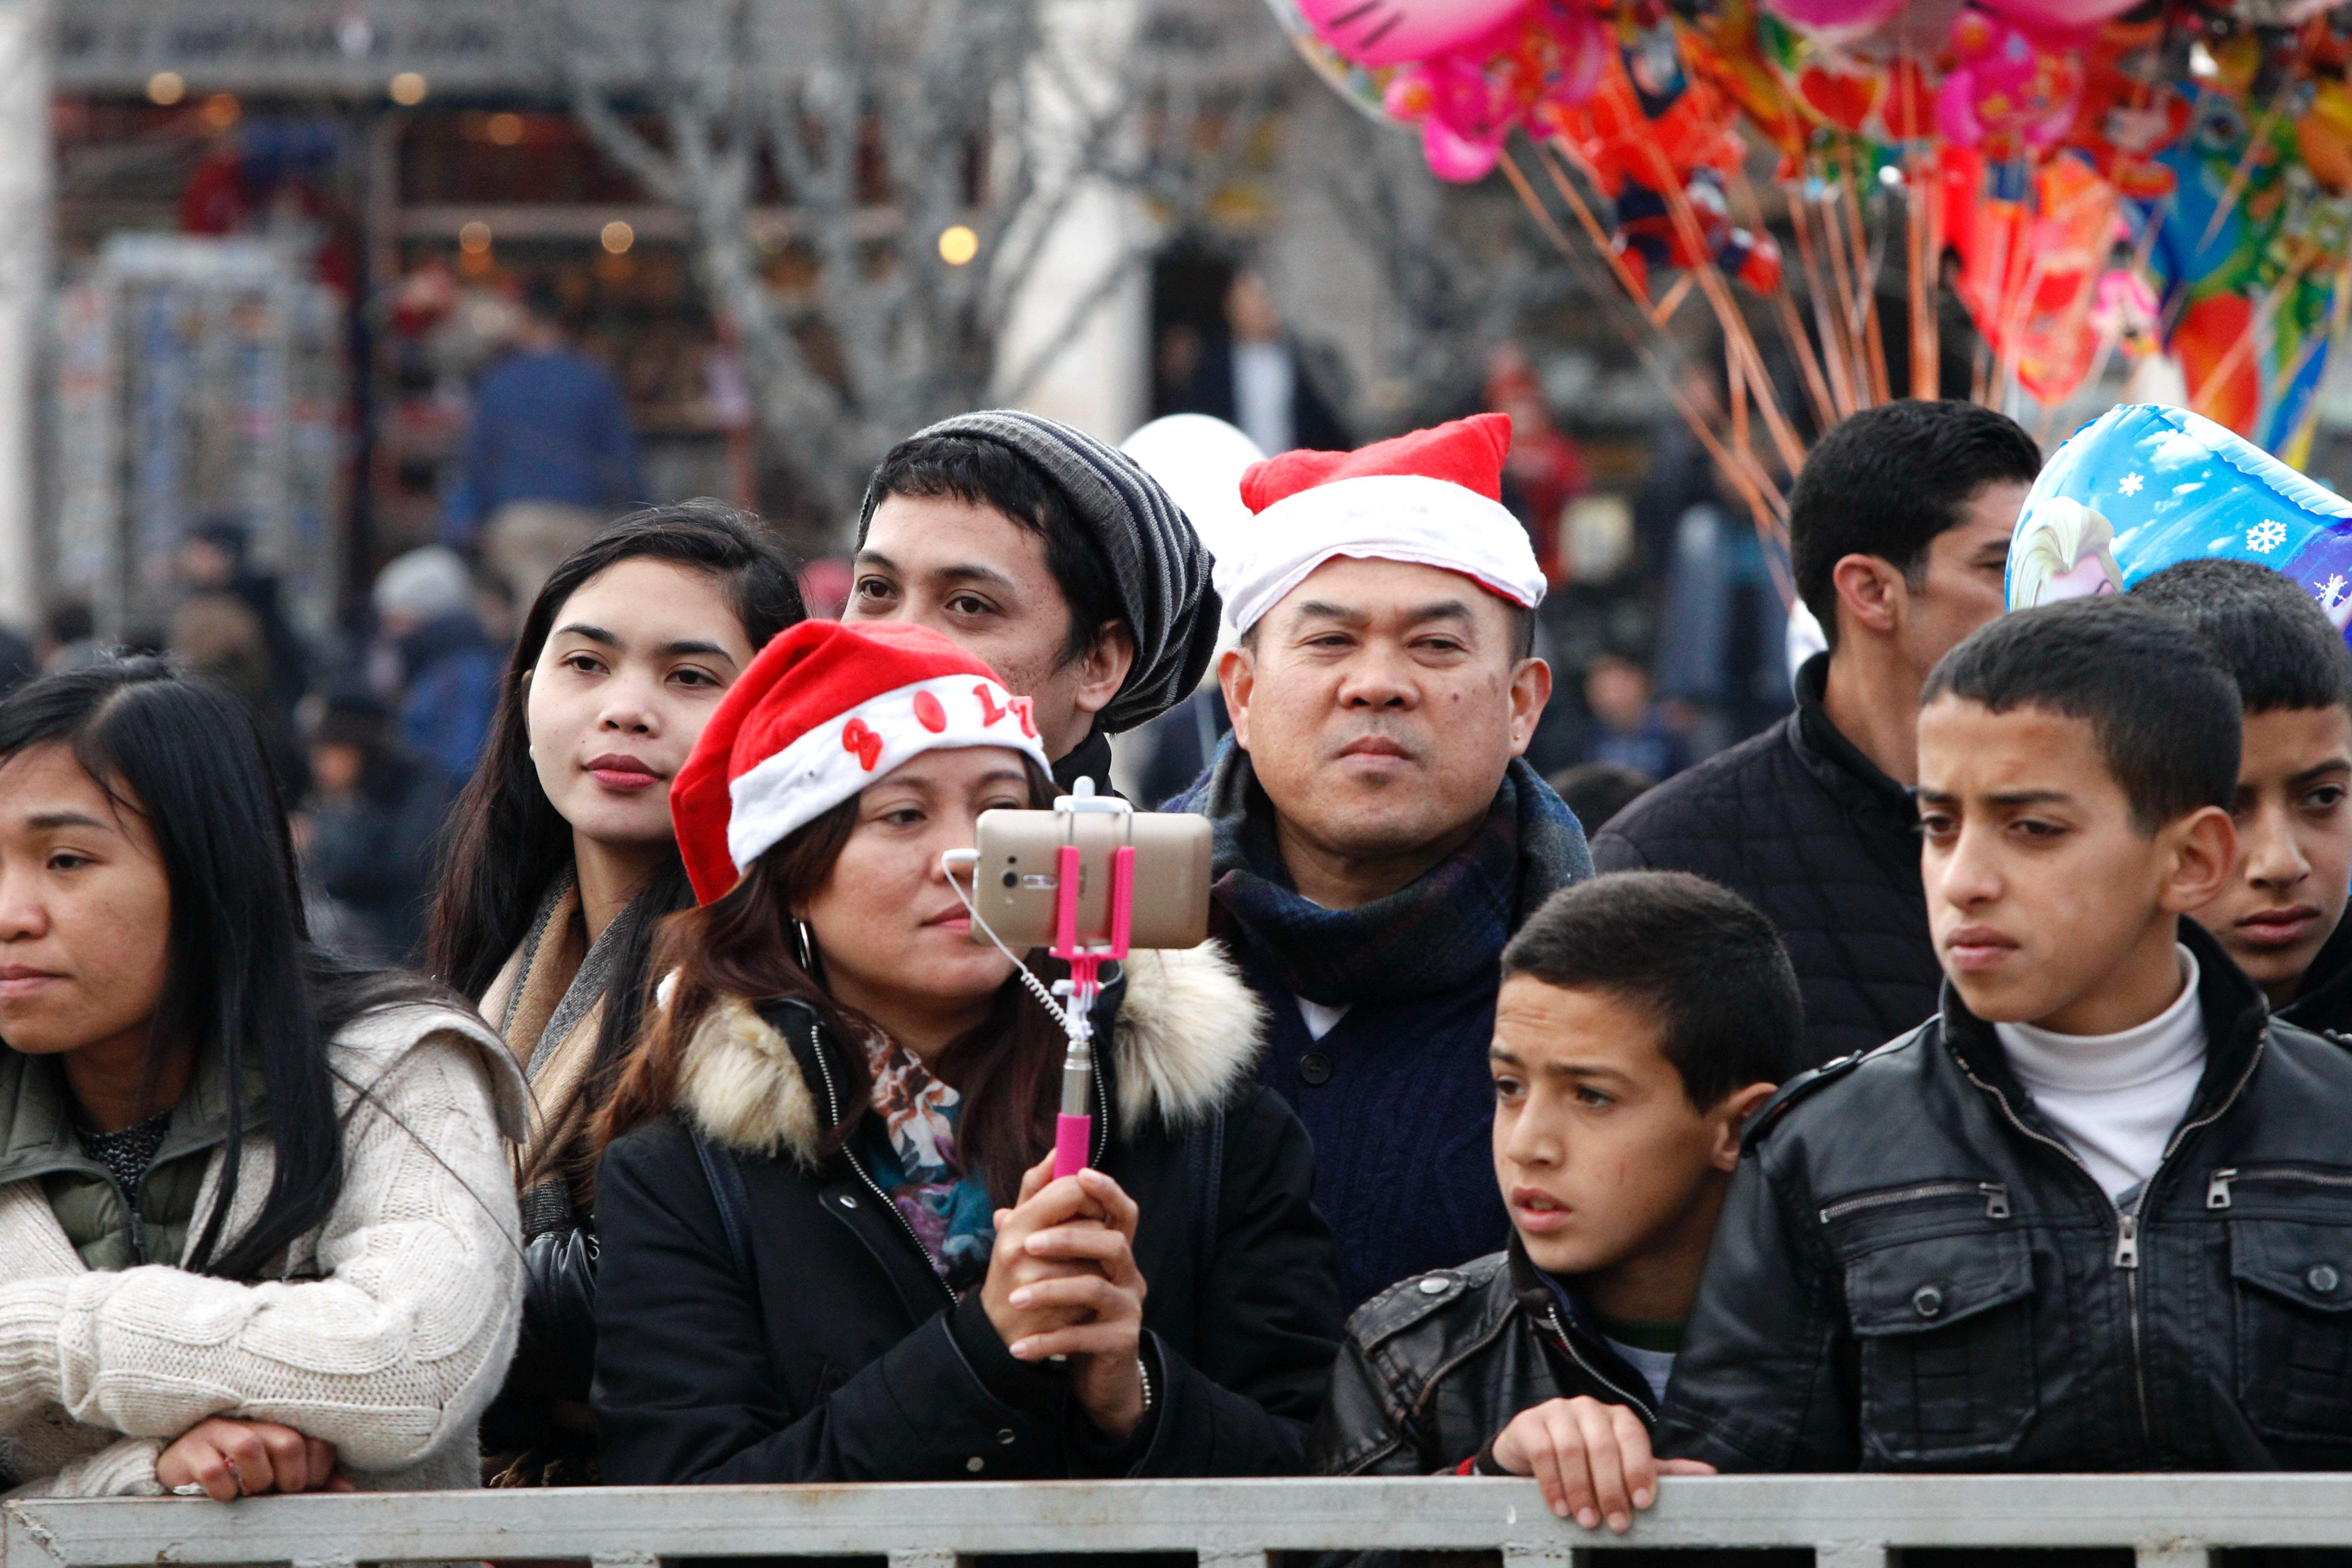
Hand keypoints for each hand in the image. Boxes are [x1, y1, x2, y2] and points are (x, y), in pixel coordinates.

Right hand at [156, 1418, 350, 1501]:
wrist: (184, 1466)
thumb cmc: (241, 1470)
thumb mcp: (280, 1471)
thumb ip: (313, 1477)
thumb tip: (347, 1490)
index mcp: (281, 1422)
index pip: (317, 1442)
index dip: (317, 1472)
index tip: (304, 1487)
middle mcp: (253, 1420)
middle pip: (287, 1442)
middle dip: (290, 1478)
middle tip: (278, 1491)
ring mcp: (219, 1431)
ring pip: (250, 1447)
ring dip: (257, 1481)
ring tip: (252, 1492)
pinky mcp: (190, 1449)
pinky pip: (214, 1470)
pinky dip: (225, 1491)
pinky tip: (226, 1494)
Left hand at [981, 1160, 1150, 1440]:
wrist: (1097, 1375)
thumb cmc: (1073, 1313)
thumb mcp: (1057, 1275)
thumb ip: (1035, 1243)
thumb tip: (1003, 1210)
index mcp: (1115, 1252)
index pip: (1122, 1211)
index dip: (1107, 1190)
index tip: (1080, 1172)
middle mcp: (1129, 1275)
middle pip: (1113, 1244)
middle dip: (1069, 1238)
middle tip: (1027, 1244)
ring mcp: (1129, 1308)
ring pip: (1095, 1289)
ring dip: (1051, 1290)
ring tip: (1014, 1299)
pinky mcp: (1121, 1341)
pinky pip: (1083, 1336)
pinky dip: (1048, 1340)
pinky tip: (1019, 1348)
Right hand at [1488, 1397, 1714, 1530]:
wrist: (1531, 1447)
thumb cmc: (1585, 1460)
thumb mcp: (1623, 1465)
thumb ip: (1659, 1470)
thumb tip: (1710, 1473)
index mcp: (1616, 1417)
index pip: (1632, 1436)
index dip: (1638, 1469)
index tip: (1642, 1503)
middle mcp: (1588, 1408)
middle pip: (1602, 1446)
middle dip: (1610, 1489)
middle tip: (1615, 1523)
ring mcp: (1557, 1411)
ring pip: (1572, 1449)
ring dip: (1581, 1490)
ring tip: (1586, 1520)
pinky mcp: (1529, 1423)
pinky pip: (1543, 1452)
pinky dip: (1553, 1484)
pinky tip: (1560, 1507)